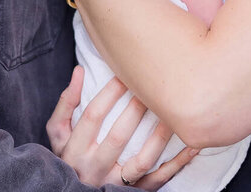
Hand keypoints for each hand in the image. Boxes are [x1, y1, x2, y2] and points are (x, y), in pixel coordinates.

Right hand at [46, 66, 197, 187]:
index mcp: (76, 149)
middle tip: (153, 86)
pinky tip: (192, 145)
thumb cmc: (69, 155)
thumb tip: (79, 71)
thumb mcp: (58, 133)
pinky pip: (158, 179)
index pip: (92, 116)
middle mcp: (95, 167)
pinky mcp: (134, 191)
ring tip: (174, 112)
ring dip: (160, 136)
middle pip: (118, 136)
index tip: (124, 73)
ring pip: (142, 160)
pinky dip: (177, 163)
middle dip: (136, 109)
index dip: (108, 92)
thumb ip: (66, 103)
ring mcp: (116, 182)